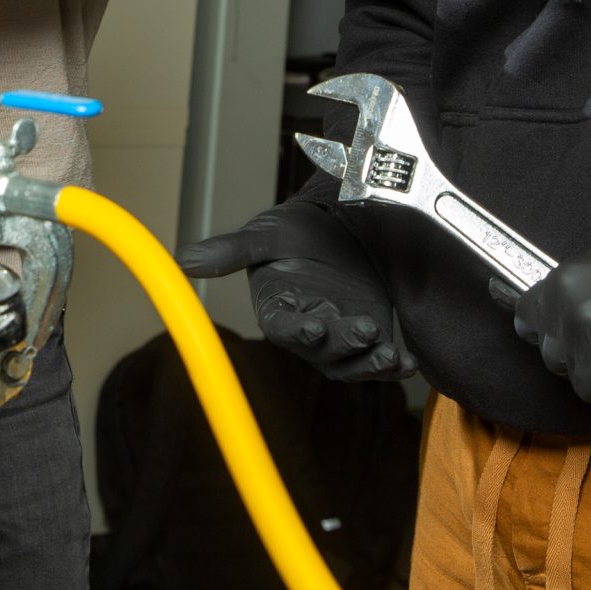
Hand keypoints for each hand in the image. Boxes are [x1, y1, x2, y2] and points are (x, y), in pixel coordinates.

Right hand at [177, 200, 412, 381]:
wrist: (340, 225)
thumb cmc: (295, 231)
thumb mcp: (265, 235)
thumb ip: (231, 251)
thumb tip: (181, 260)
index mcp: (277, 309)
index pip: (283, 327)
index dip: (297, 331)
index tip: (314, 326)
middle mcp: (307, 330)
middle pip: (323, 348)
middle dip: (344, 343)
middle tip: (365, 328)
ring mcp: (339, 338)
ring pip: (353, 362)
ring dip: (372, 363)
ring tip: (391, 355)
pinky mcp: (369, 338)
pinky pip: (379, 359)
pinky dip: (394, 365)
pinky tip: (409, 362)